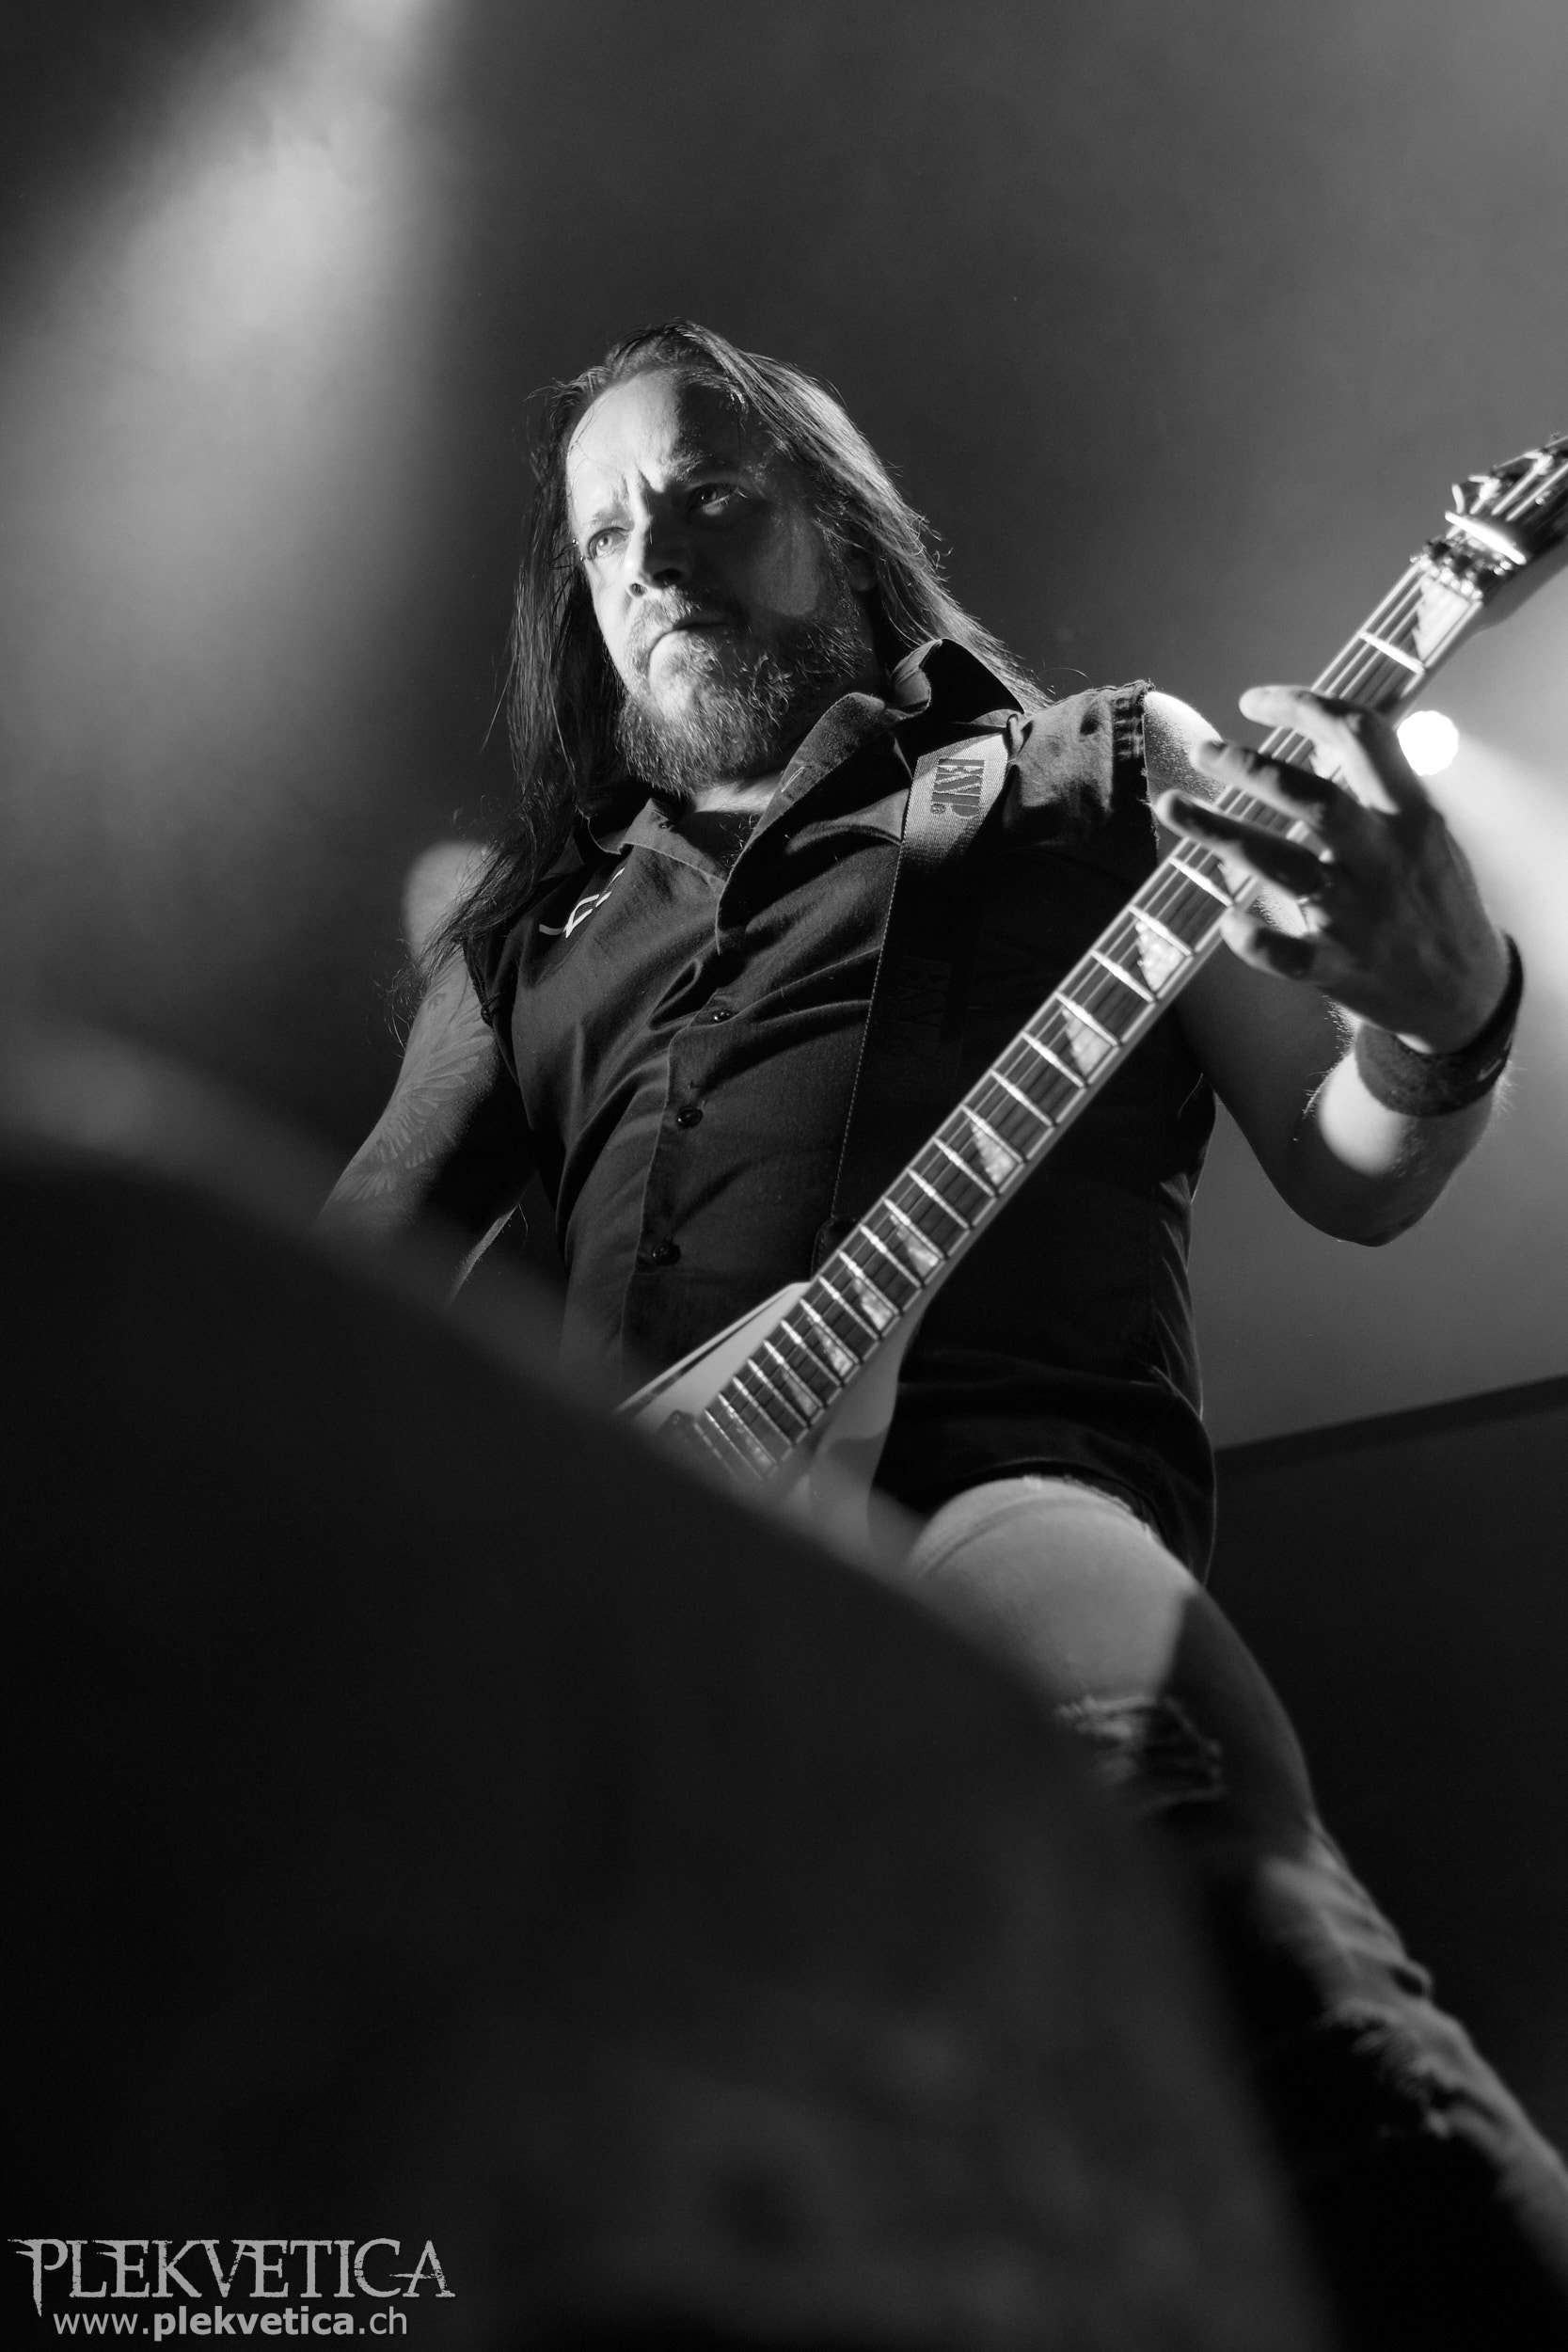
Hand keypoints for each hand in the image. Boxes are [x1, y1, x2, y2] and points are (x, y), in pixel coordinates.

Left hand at [1156, 684, 1509, 1052]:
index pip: (1361, 735)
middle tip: (1204, 751)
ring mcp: (1360, 915)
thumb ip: (1378, 790)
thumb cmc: (1435, 900)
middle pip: (1311, 797)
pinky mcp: (1340, 968)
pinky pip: (1286, 954)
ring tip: (1170, 806)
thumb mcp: (1427, 833)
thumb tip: (1315, 738)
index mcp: (1411, 814)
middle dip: (1250, 767)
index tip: (1253, 702)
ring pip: (1282, 865)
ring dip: (1220, 832)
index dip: (1303, 706)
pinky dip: (1252, 939)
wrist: (1466, 994)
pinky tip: (1226, 920)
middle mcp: (1384, 858)